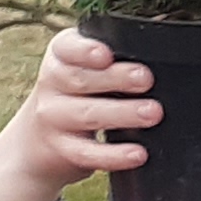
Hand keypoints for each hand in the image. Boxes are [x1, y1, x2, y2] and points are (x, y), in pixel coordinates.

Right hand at [0, 28, 156, 200]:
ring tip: (153, 113)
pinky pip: (87, 153)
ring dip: (121, 114)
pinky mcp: (62, 149)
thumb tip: (164, 45)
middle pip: (80, 79)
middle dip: (115, 78)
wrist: (36, 138)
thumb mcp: (85, 69)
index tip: (106, 55)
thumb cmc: (78, 93)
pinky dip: (113, 155)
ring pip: (86, 115)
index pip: (66, 48)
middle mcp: (51, 85)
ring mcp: (53, 118)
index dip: (85, 50)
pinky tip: (137, 154)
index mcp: (61, 57)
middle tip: (145, 79)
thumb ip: (113, 58)